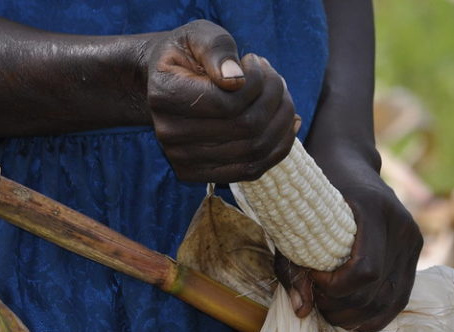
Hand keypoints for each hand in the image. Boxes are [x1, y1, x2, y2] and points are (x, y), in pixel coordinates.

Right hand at [146, 20, 296, 182]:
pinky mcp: (199, 174)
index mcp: (164, 95)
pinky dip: (279, 147)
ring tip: (282, 96)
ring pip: (254, 150)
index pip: (226, 102)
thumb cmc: (188, 55)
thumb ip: (216, 50)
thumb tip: (236, 80)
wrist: (167, 83)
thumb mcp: (199, 36)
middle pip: (244, 127)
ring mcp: (182, 160)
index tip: (255, 61)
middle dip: (273, 97)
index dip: (255, 82)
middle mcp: (168, 134)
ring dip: (281, 120)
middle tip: (275, 77)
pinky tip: (289, 123)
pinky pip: (251, 170)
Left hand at [275, 166, 422, 331]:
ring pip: (390, 302)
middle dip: (341, 306)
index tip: (314, 277)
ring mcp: (413, 240)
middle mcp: (402, 226)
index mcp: (375, 209)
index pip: (365, 271)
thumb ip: (292, 266)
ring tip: (329, 307)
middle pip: (376, 292)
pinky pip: (399, 299)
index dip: (336, 288)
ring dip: (356, 316)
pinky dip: (374, 315)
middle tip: (316, 297)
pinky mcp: (415, 253)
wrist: (348, 162)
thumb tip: (302, 312)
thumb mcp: (295, 220)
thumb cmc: (316, 190)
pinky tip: (350, 313)